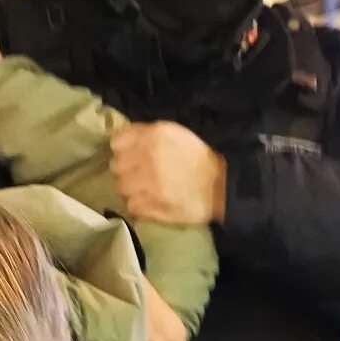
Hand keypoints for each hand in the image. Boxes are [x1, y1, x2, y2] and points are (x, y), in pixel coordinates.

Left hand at [110, 122, 226, 224]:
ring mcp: (147, 184)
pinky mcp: (151, 207)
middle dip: (127, 169)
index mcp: (154, 136)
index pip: (117, 142)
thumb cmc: (200, 157)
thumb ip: (148, 134)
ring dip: (133, 188)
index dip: (125, 149)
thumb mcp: (176, 133)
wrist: (223, 185)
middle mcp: (146, 158)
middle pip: (116, 166)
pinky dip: (140, 205)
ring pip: (122, 187)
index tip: (133, 154)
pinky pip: (132, 206)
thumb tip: (125, 142)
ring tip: (147, 189)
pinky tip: (152, 201)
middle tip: (142, 173)